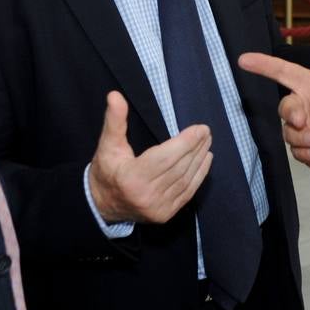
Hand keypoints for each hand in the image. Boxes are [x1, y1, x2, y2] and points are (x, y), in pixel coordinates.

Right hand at [87, 91, 211, 223]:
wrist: (101, 205)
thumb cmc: (106, 170)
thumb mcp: (107, 144)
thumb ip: (114, 120)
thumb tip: (115, 95)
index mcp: (131, 177)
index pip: (166, 157)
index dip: (186, 142)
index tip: (200, 128)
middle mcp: (146, 195)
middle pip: (179, 167)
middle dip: (196, 147)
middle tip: (206, 131)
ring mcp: (157, 208)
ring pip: (186, 180)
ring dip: (200, 160)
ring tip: (207, 142)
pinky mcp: (164, 214)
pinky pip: (187, 193)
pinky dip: (199, 176)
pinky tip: (205, 161)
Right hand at [239, 53, 309, 171]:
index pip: (284, 73)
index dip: (264, 65)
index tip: (244, 60)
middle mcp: (303, 107)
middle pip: (284, 107)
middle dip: (290, 113)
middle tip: (302, 121)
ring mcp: (303, 129)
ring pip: (288, 133)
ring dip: (301, 138)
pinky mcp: (307, 150)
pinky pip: (297, 153)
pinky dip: (307, 154)